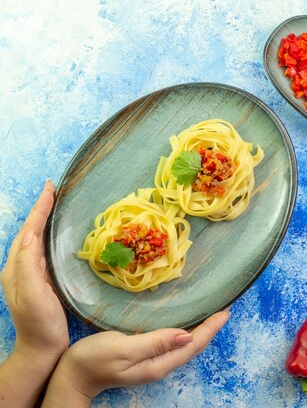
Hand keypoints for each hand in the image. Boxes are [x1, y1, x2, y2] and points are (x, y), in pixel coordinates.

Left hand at [0, 181, 67, 360]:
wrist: (42, 349)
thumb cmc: (39, 323)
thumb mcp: (33, 294)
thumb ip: (28, 265)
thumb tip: (32, 235)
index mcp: (16, 268)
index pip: (28, 231)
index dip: (39, 209)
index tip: (50, 188)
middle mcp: (19, 268)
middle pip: (29, 231)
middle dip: (41, 210)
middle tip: (54, 190)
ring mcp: (29, 275)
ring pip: (36, 239)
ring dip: (44, 221)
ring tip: (56, 205)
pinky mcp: (41, 282)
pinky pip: (44, 251)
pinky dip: (50, 236)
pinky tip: (59, 235)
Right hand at [43, 311, 229, 405]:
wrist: (71, 376)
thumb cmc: (93, 359)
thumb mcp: (123, 348)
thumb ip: (155, 342)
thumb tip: (186, 334)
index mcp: (159, 363)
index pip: (193, 344)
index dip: (211, 327)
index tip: (226, 311)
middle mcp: (161, 365)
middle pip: (193, 346)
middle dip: (211, 328)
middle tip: (225, 309)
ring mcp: (153, 362)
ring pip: (185, 344)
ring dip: (201, 329)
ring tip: (213, 313)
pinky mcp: (145, 356)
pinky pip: (173, 343)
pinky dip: (186, 330)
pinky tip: (188, 322)